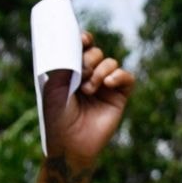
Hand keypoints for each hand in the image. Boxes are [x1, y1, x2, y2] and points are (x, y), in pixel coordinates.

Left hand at [41, 33, 133, 172]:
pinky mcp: (119, 97)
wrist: (70, 143)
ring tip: (89, 89)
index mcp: (72, 71)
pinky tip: (108, 83)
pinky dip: (120, 75)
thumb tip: (78, 43)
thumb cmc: (57, 116)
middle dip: (89, 59)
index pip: (82, 47)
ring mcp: (105, 86)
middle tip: (81, 75)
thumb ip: (65, 62)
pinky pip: (127, 77)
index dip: (84, 39)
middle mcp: (89, 76)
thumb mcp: (54, 84)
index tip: (83, 40)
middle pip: (96, 52)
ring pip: (111, 62)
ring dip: (100, 71)